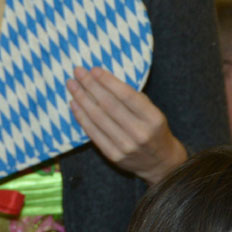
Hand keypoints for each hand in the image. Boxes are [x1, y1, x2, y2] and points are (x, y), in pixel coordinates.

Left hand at [68, 67, 186, 183]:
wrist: (159, 162)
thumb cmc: (153, 130)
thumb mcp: (153, 111)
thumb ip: (132, 98)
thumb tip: (103, 79)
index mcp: (153, 118)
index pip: (127, 96)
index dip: (108, 81)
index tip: (94, 69)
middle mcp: (140, 133)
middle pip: (109, 105)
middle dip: (90, 86)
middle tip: (78, 72)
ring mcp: (125, 146)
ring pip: (98, 118)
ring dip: (82, 99)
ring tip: (72, 85)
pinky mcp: (113, 156)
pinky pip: (93, 133)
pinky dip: (81, 116)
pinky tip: (74, 104)